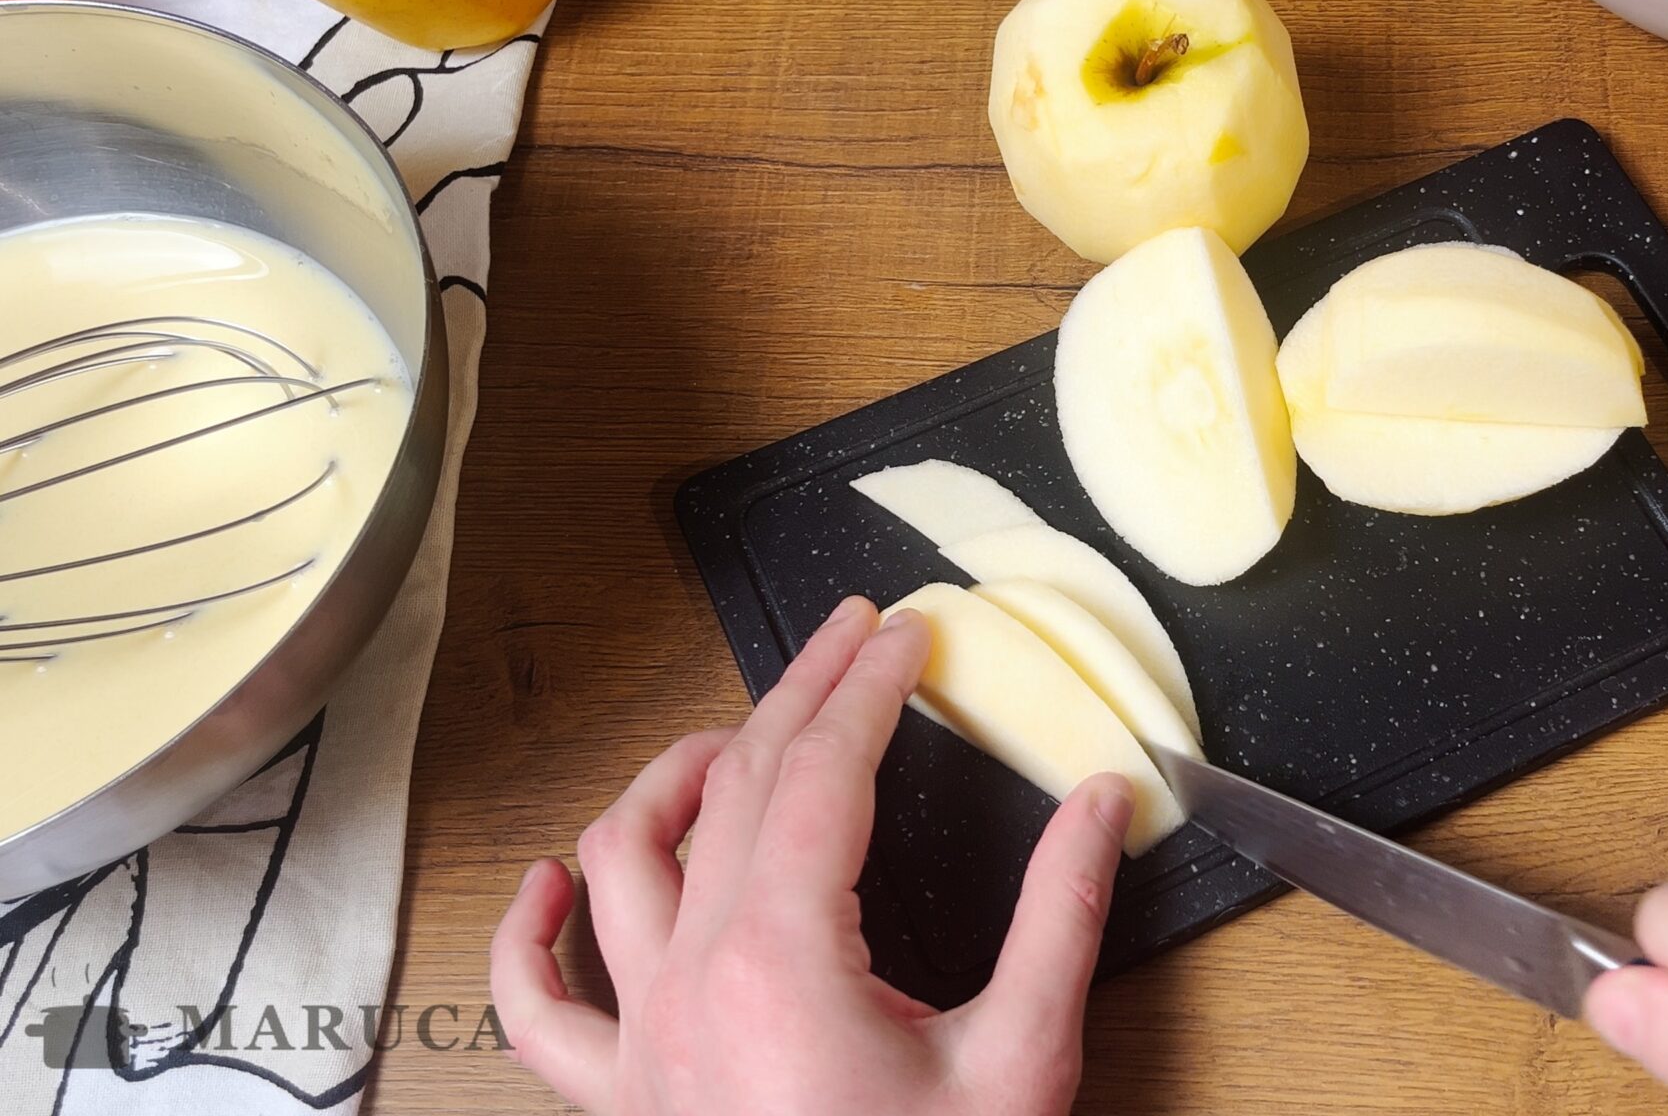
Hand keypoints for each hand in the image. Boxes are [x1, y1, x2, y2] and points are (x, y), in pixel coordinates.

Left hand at [490, 597, 1133, 1115]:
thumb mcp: (1023, 1059)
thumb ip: (1062, 916)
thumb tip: (1102, 801)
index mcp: (783, 960)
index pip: (820, 772)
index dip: (867, 687)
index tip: (906, 633)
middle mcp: (690, 986)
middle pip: (730, 789)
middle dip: (798, 697)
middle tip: (851, 641)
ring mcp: (640, 1045)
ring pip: (617, 861)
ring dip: (671, 779)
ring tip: (733, 738)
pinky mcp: (620, 1100)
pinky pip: (535, 1007)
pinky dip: (530, 933)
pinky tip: (550, 881)